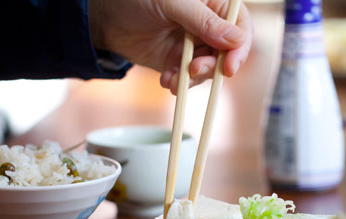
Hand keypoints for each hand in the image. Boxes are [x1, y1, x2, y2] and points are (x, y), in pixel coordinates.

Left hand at [89, 0, 252, 93]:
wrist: (105, 15)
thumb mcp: (172, 3)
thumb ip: (203, 21)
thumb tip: (236, 40)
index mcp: (213, 3)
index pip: (240, 26)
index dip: (240, 48)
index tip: (229, 67)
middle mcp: (207, 25)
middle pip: (227, 52)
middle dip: (213, 66)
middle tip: (195, 71)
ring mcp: (193, 45)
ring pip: (209, 69)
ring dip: (194, 78)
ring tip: (173, 77)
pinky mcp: (178, 62)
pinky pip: (188, 79)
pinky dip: (180, 84)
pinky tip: (166, 81)